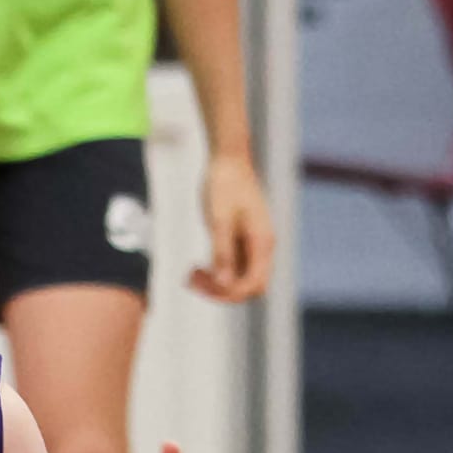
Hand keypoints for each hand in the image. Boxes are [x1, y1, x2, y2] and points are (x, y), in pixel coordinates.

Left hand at [191, 153, 273, 303]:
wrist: (227, 159)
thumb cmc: (223, 184)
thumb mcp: (218, 219)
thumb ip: (222, 251)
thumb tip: (223, 282)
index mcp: (262, 241)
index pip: (253, 285)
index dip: (228, 293)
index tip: (202, 285)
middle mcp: (263, 246)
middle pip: (249, 287)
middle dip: (221, 291)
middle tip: (192, 281)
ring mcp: (254, 245)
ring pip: (239, 280)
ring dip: (216, 284)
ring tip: (190, 275)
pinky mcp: (243, 242)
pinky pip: (233, 268)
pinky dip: (215, 273)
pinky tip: (196, 269)